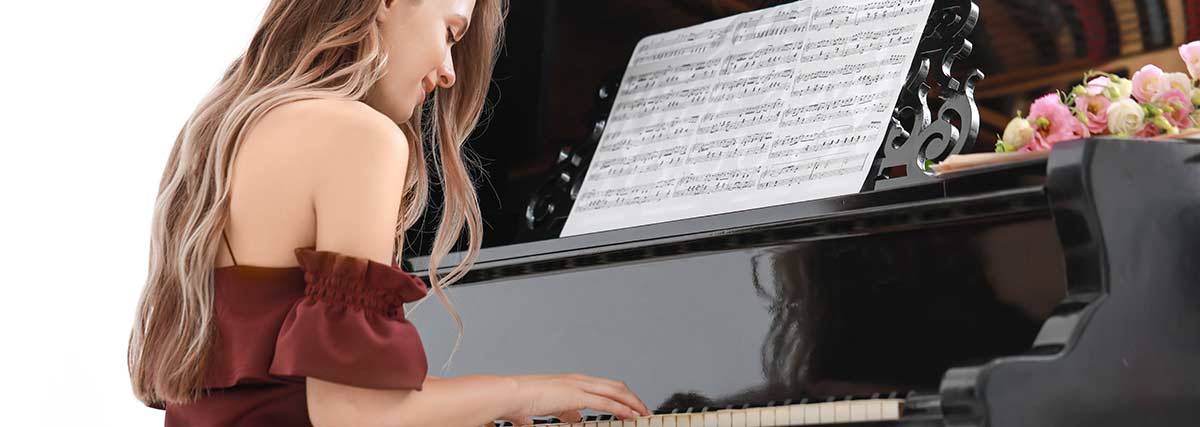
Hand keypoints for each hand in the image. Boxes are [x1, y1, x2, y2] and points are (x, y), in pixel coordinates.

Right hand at [493, 373, 651, 424]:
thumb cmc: (524, 400)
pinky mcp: (577, 396)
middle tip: (644, 410)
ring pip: (616, 393)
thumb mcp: (551, 406)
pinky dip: (622, 410)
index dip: (622, 395)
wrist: (512, 394)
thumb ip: (565, 411)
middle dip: (633, 398)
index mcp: (574, 381)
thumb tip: (574, 417)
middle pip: (617, 386)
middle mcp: (580, 380)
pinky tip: (631, 416)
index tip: (632, 406)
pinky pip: (606, 403)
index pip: (606, 385)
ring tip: (644, 414)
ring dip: (633, 403)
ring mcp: (580, 386)